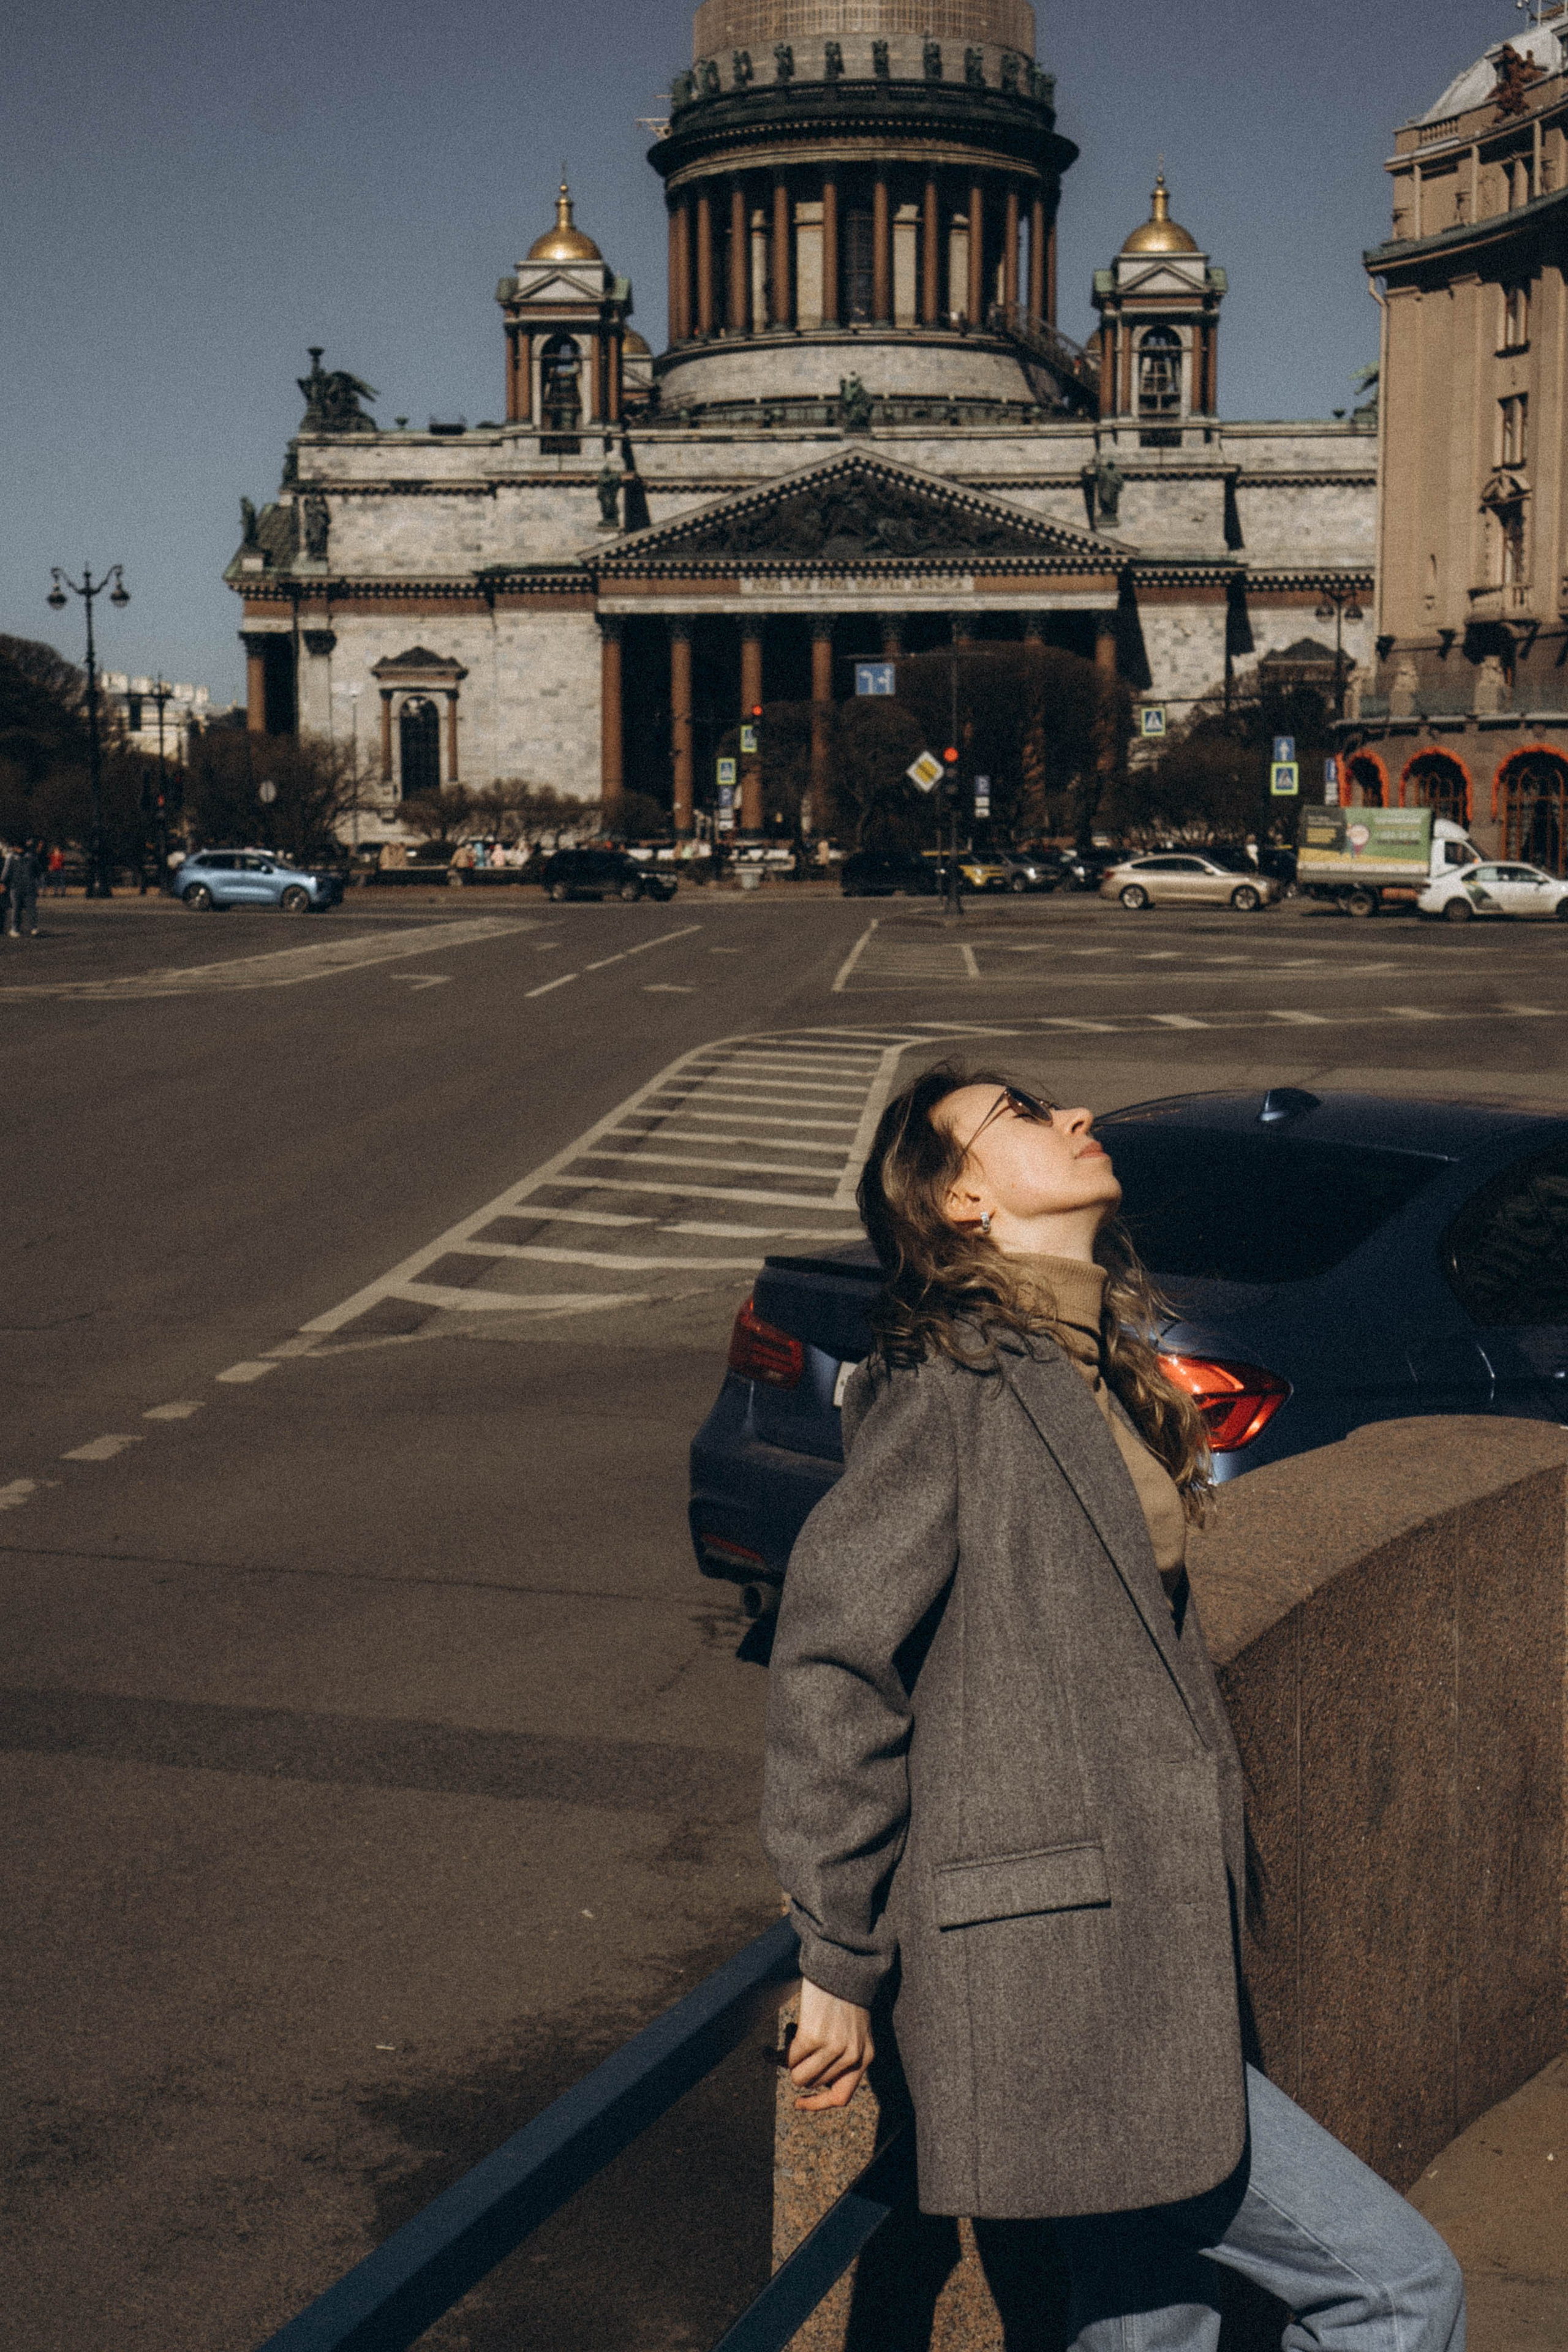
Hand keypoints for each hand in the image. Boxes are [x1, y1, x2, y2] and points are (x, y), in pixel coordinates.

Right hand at [788, 1978, 874, 2110]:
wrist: (843, 1962)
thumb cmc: (844, 1994)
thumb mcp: (853, 2029)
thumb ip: (841, 2055)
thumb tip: (808, 2081)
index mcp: (865, 2056)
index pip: (842, 2097)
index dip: (818, 2104)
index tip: (798, 2103)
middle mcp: (853, 2056)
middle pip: (814, 2084)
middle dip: (801, 2069)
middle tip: (793, 2047)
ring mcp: (834, 2048)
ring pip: (800, 2077)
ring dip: (790, 2061)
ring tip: (790, 2036)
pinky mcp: (813, 2037)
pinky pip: (790, 2059)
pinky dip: (782, 2050)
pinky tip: (784, 2033)